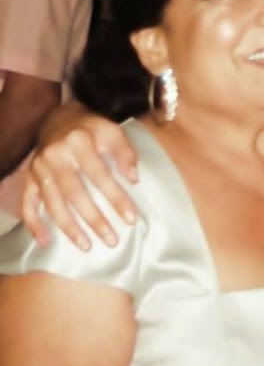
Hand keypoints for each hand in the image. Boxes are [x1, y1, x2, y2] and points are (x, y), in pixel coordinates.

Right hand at [22, 102, 139, 249]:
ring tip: (86, 246)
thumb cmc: (92, 128)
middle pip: (75, 193)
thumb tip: (134, 179)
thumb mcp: (112, 130)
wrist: (59, 119)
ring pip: (53, 203)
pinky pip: (28, 204)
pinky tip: (45, 241)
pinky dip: (34, 224)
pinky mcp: (28, 178)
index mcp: (79, 142)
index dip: (116, 197)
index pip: (100, 175)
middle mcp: (55, 155)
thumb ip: (125, 152)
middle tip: (111, 240)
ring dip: (69, 228)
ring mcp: (39, 168)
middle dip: (94, 219)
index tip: (130, 218)